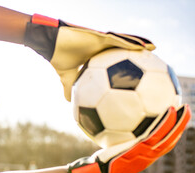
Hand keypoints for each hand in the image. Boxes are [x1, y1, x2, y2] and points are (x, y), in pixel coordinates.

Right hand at [24, 14, 154, 100]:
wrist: (50, 45)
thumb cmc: (58, 58)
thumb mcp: (67, 78)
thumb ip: (70, 89)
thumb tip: (70, 102)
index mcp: (96, 56)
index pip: (114, 60)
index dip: (125, 64)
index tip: (136, 72)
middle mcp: (101, 47)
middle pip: (123, 49)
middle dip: (136, 53)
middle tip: (150, 60)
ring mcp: (102, 40)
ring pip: (125, 42)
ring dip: (139, 44)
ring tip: (154, 48)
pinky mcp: (100, 37)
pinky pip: (119, 40)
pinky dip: (132, 42)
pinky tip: (144, 45)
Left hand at [67, 104, 190, 172]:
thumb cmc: (102, 163)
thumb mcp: (115, 153)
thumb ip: (123, 144)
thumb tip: (117, 128)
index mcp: (146, 158)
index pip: (165, 145)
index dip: (174, 134)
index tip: (179, 121)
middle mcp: (149, 156)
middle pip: (171, 140)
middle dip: (181, 125)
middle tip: (187, 110)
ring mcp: (146, 153)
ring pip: (167, 136)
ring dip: (178, 121)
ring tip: (183, 107)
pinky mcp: (140, 148)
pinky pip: (155, 133)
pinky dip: (164, 122)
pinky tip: (168, 109)